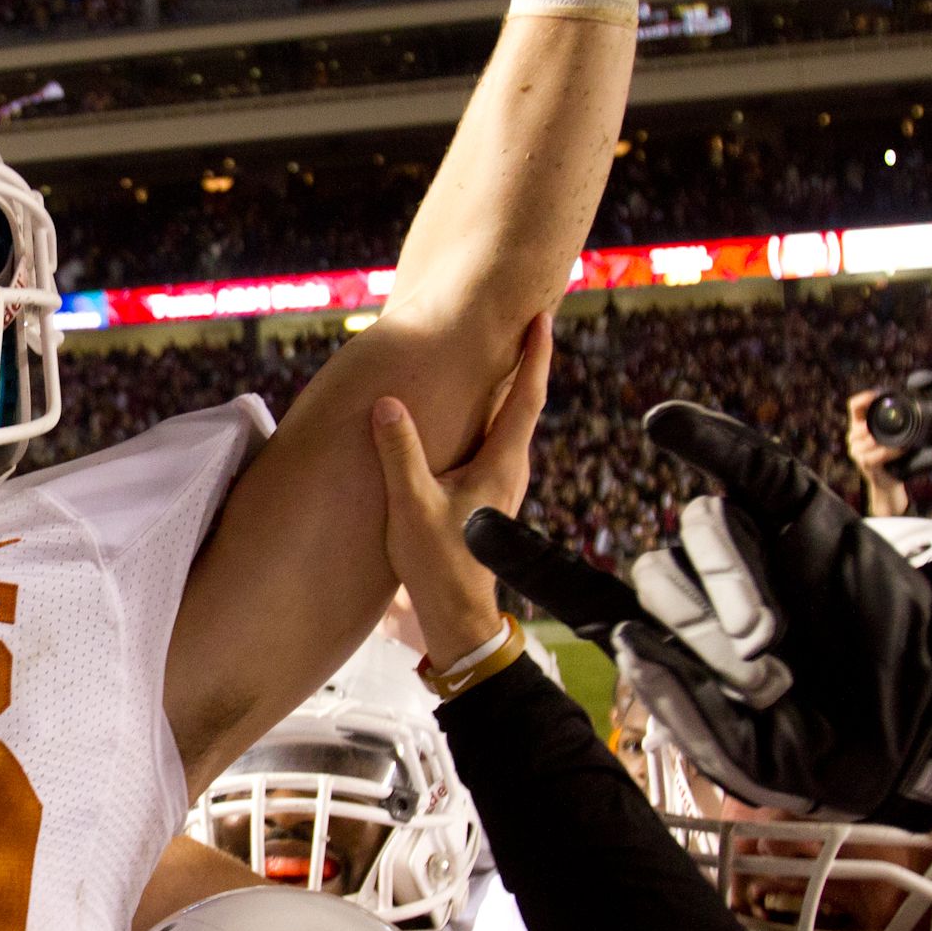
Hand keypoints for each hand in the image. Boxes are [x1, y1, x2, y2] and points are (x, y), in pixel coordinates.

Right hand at [371, 311, 553, 667]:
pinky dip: (489, 415)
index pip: (527, 396)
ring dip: (509, 388)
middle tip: (525, 321)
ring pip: (511, 423)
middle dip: (526, 361)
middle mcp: (511, 468)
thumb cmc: (438, 563)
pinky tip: (472, 412)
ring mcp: (502, 483)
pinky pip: (494, 441)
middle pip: (526, 402)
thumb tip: (388, 404)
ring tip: (500, 356)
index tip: (543, 318)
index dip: (535, 354)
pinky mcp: (488, 496)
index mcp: (502, 462)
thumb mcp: (412, 504)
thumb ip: (400, 452)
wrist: (456, 612)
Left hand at [467, 403, 931, 829]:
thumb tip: (626, 640)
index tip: (469, 526)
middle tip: (759, 675)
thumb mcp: (747, 753)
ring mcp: (748, 547)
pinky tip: (663, 423)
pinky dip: (705, 440)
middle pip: (651, 577)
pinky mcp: (797, 513)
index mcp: (671, 641)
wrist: (921, 722)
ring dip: (735, 592)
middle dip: (698, 627)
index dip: (527, 558)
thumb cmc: (834, 746)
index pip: (581, 592)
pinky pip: (743, 467)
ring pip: (698, 536)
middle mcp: (699, 589)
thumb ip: (682, 706)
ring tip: (783, 646)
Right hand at [845, 390, 911, 517]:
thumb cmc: (891, 456)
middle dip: (873, 426)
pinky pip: (877, 455)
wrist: (887, 481)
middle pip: (859, 425)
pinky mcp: (864, 463)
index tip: (875, 394)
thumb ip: (890, 422)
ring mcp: (856, 451)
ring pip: (868, 440)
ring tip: (900, 442)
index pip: (854, 406)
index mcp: (859, 424)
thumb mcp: (889, 435)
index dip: (863, 398)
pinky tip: (899, 451)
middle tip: (890, 425)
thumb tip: (911, 403)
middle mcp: (854, 437)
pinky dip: (890, 452)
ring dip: (886, 441)